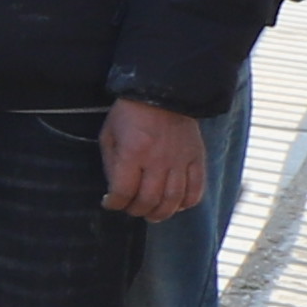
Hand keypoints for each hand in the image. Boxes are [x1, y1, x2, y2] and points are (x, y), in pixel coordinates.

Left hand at [106, 99, 210, 221]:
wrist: (164, 93)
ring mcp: (180, 161)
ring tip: (151, 213)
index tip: (110, 203)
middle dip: (136, 210)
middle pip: (149, 200)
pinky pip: (196, 189)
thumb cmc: (130, 114)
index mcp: (132, 153)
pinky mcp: (197, 158)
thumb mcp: (109, 135)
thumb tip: (114, 190)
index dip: (114, 203)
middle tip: (131, 209)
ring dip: (161, 213)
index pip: (123, 192)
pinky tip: (176, 205)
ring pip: (174, 200)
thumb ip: (111, 164)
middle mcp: (158, 160)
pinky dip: (186, 203)